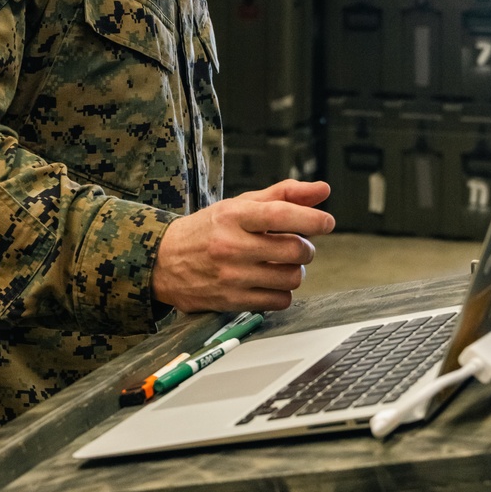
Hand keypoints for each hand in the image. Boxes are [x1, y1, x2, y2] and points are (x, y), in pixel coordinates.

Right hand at [150, 179, 334, 312]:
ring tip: (281, 264)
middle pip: (293, 250)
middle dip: (305, 248)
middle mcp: (231, 246)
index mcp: (234, 215)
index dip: (311, 219)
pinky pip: (278, 301)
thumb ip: (283, 195)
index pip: (280, 215)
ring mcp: (231, 276)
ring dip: (295, 271)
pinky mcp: (231, 301)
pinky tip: (270, 282)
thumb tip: (324, 190)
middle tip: (298, 245)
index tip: (327, 222)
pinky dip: (282, 292)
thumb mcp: (240, 204)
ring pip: (290, 278)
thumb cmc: (209, 229)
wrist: (163, 261)